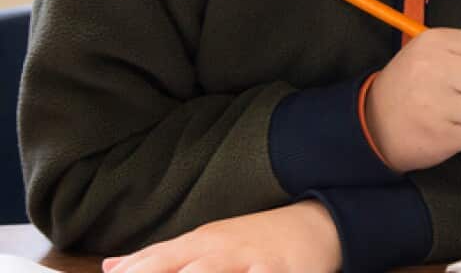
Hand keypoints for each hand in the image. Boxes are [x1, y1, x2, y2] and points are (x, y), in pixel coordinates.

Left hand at [101, 200, 340, 272]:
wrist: (318, 224)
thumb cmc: (256, 239)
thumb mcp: (206, 242)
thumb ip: (158, 258)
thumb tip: (110, 266)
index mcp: (200, 243)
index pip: (154, 260)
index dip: (132, 272)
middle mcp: (221, 250)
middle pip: (179, 265)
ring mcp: (250, 261)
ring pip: (211, 270)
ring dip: (194, 272)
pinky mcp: (277, 272)